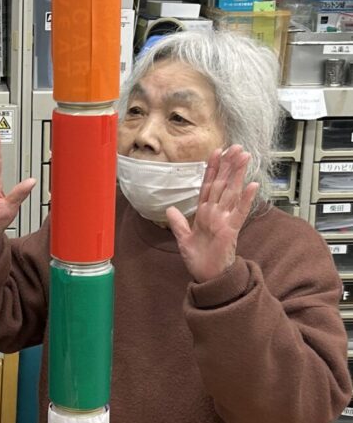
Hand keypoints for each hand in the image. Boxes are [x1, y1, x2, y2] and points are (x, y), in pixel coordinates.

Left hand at [166, 145, 258, 283]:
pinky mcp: (231, 230)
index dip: (211, 169)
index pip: (208, 185)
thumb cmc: (199, 258)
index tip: (216, 152)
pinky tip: (252, 185)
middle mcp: (216, 213)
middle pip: (221, 184)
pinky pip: (239, 212)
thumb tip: (169, 209)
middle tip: (236, 146)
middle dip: (227, 165)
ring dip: (237, 175)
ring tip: (244, 157)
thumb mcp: (183, 238)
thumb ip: (178, 223)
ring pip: (231, 193)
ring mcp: (224, 220)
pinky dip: (245, 200)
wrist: (206, 276)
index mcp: (204, 213)